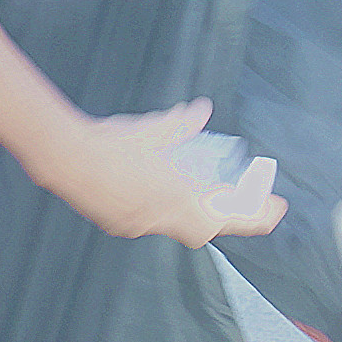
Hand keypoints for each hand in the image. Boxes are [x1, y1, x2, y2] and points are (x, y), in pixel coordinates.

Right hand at [24, 99, 290, 246]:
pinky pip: (153, 222)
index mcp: (175, 196)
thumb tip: (202, 110)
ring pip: (178, 227)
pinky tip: (160, 192)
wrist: (63, 158)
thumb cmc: (109, 142)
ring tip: (205, 195)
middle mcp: (160, 218)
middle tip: (245, 203)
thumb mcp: (149, 130)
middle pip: (206, 230)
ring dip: (196, 214)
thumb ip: (180, 124)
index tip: (277, 210)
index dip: (256, 216)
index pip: (228, 218)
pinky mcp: (119, 224)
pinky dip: (166, 210)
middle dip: (229, 219)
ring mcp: (138, 225)